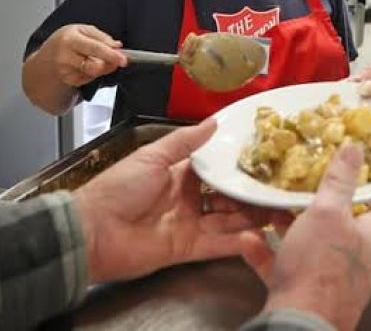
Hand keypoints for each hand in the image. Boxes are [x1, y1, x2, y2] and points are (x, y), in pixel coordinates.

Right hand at [40, 23, 126, 86]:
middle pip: (95, 65)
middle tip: (116, 60)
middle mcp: (65, 56)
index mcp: (70, 39)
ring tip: (96, 59)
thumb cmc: (64, 41)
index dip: (112, 55)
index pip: (95, 48)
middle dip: (109, 63)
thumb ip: (101, 36)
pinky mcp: (68, 80)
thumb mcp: (81, 30)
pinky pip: (89, 79)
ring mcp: (65, 70)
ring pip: (94, 73)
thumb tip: (117, 46)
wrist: (44, 59)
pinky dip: (92, 74)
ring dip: (102, 68)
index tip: (123, 59)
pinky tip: (86, 66)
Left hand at [74, 120, 287, 282]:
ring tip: (277, 207)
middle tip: (276, 184)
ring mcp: (189, 225)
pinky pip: (219, 243)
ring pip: (228, 219)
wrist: (93, 231)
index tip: (261, 157)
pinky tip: (260, 233)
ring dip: (251, 215)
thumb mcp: (152, 156)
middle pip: (225, 196)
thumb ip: (185, 141)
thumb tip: (213, 121)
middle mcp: (187, 199)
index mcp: (177, 174)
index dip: (235, 165)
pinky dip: (238, 240)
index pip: (214, 169)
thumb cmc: (118, 188)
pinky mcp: (189, 248)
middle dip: (248, 192)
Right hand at [239, 144, 370, 330]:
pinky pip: (283, 269)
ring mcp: (327, 281)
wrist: (297, 325)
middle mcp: (353, 261)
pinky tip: (248, 238)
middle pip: (344, 226)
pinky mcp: (300, 296)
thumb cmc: (320, 267)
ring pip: (310, 246)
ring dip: (290, 226)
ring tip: (273, 207)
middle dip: (325, 204)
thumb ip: (340, 182)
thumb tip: (355, 148)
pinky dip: (266, 253)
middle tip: (310, 181)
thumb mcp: (329, 214)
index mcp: (368, 239)